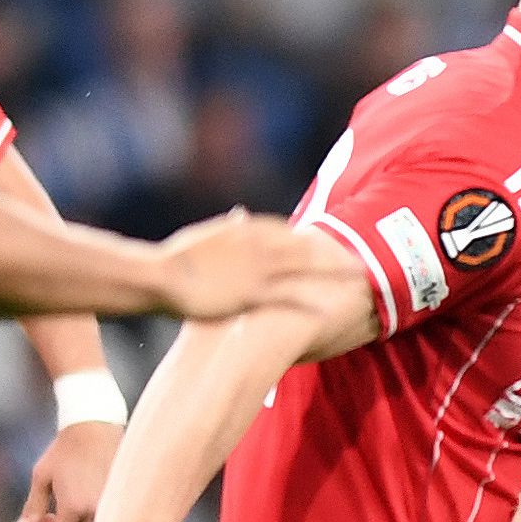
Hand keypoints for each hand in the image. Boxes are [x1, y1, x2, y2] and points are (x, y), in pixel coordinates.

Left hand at [16, 417, 118, 521]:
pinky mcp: (124, 501)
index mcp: (74, 505)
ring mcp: (113, 506)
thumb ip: (33, 506)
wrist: (95, 425)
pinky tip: (90, 508)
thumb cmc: (64, 449)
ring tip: (75, 515)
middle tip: (58, 518)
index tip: (47, 518)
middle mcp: (96, 510)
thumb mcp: (42, 475)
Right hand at [151, 212, 351, 326]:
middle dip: (333, 250)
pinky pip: (289, 298)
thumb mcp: (206, 234)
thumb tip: (241, 213)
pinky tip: (329, 308)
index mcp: (247, 228)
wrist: (161, 276)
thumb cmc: (176, 258)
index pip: (286, 230)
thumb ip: (230, 226)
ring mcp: (258, 269)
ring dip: (334, 272)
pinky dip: (311, 302)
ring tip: (359, 277)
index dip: (310, 237)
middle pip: (305, 245)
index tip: (329, 240)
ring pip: (306, 268)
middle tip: (359, 253)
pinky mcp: (253, 293)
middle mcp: (258, 245)